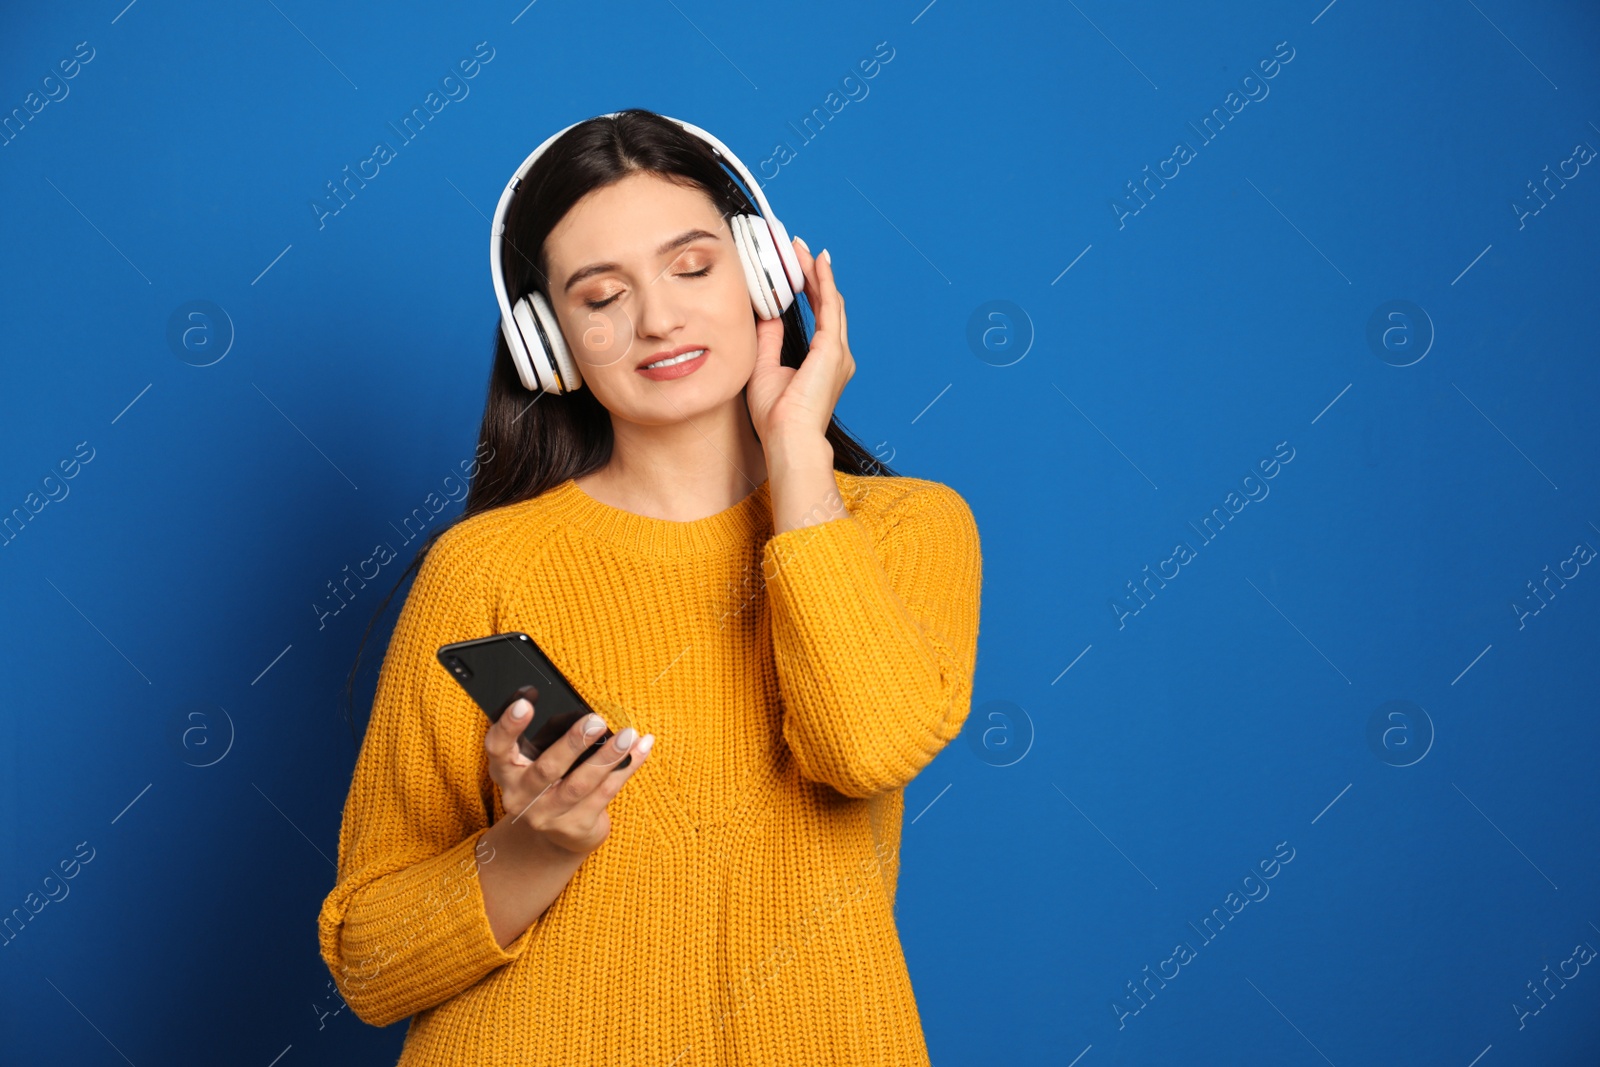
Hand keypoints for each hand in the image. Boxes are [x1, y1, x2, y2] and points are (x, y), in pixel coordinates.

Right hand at [484, 686, 653, 856]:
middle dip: (573, 743)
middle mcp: (520, 797)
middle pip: (546, 769)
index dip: (508, 726)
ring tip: (627, 735)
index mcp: (505, 771)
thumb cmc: (550, 782)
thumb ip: (548, 737)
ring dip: (607, 757)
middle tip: (596, 721)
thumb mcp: (537, 760)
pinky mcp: (576, 827)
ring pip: (580, 785)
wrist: (560, 834)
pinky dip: (626, 768)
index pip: (497, 747)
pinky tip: (641, 748)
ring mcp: (547, 816)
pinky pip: (605, 793)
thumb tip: (584, 712)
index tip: (526, 704)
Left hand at [746, 237, 854, 449]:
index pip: (819, 315)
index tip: (795, 266)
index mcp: (824, 362)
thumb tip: (767, 313)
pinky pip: (829, 306)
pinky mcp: (832, 349)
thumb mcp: (765, 367)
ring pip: (830, 300)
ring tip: (801, 249)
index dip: (809, 287)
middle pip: (827, 303)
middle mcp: (837, 355)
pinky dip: (823, 281)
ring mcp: (838, 352)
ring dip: (816, 272)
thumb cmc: (776, 416)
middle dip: (813, 273)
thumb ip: (769, 339)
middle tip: (797, 248)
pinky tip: (816, 262)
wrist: (788, 438)